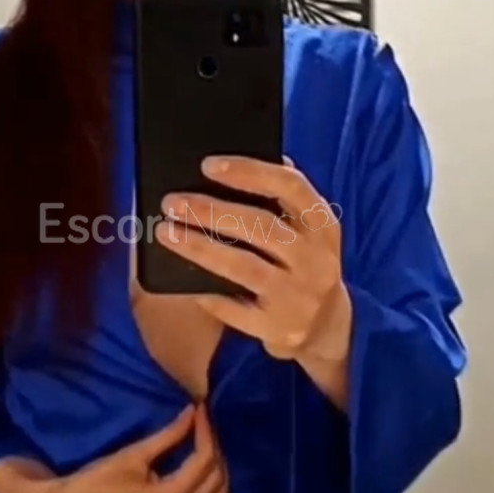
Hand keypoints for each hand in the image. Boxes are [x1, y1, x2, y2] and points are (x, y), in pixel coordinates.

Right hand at [37, 402, 228, 492]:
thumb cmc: (96, 481)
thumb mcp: (132, 455)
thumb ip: (168, 436)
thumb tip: (192, 413)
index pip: (203, 462)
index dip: (206, 433)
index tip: (201, 412)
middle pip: (215, 483)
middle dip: (214, 451)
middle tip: (204, 430)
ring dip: (219, 480)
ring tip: (208, 455)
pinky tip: (206, 488)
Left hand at [155, 155, 351, 405]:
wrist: (326, 325)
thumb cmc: (301, 261)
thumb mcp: (306, 228)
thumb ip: (279, 196)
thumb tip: (226, 165)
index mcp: (322, 223)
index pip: (290, 186)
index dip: (250, 172)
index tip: (207, 165)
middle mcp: (316, 258)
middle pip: (261, 226)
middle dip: (211, 211)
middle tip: (171, 202)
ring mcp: (299, 296)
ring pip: (244, 266)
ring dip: (200, 248)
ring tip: (166, 232)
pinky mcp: (279, 327)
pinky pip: (235, 309)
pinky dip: (207, 294)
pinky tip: (183, 280)